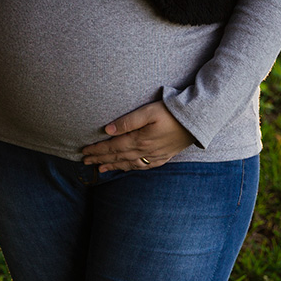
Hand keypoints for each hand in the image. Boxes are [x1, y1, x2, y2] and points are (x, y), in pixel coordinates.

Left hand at [80, 101, 194, 171]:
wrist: (196, 121)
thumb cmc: (171, 112)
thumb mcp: (148, 112)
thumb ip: (127, 121)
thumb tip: (107, 130)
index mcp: (139, 140)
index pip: (112, 147)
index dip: (97, 150)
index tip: (84, 152)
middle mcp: (145, 151)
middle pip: (117, 157)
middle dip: (100, 159)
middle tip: (84, 161)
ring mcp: (155, 156)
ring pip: (128, 164)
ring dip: (113, 166)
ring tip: (100, 168)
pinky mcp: (163, 157)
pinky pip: (142, 166)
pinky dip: (130, 168)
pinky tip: (126, 168)